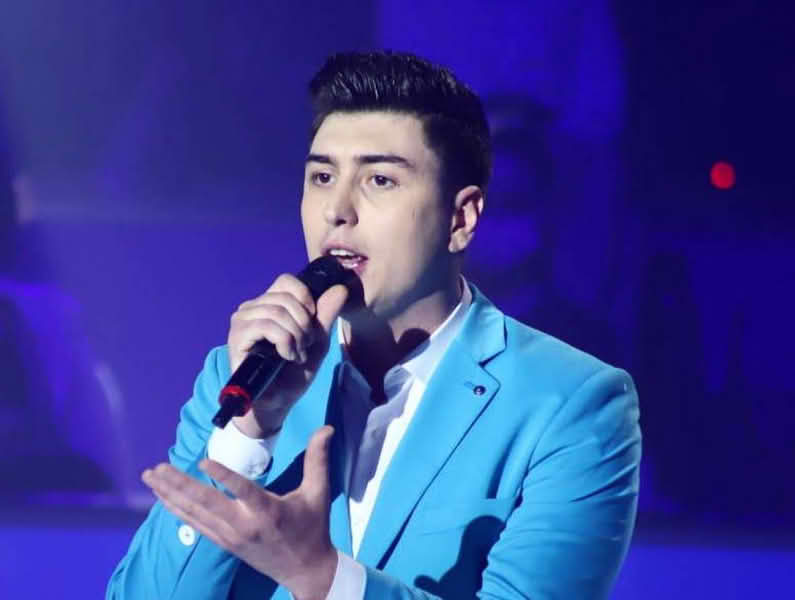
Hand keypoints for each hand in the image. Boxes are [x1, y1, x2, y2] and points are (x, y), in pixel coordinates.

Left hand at [142, 426, 337, 599]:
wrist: (306, 571)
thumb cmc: (313, 528)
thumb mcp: (318, 493)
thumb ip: (318, 459)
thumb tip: (326, 428)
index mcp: (268, 512)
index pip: (243, 490)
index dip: (223, 475)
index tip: (202, 460)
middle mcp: (244, 525)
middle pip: (205, 503)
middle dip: (177, 484)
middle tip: (156, 468)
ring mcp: (231, 537)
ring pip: (195, 514)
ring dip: (170, 495)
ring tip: (151, 476)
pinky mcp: (224, 544)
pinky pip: (195, 525)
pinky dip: (177, 510)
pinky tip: (163, 498)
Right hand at [228, 274, 347, 436]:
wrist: (278, 402)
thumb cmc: (294, 372)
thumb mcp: (317, 340)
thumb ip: (327, 314)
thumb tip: (340, 288)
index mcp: (270, 304)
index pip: (287, 281)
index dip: (305, 298)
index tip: (311, 324)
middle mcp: (252, 308)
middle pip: (286, 298)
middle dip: (304, 325)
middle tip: (304, 347)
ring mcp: (242, 321)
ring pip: (277, 312)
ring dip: (295, 337)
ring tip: (296, 355)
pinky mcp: (237, 336)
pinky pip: (266, 326)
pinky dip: (284, 342)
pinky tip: (286, 356)